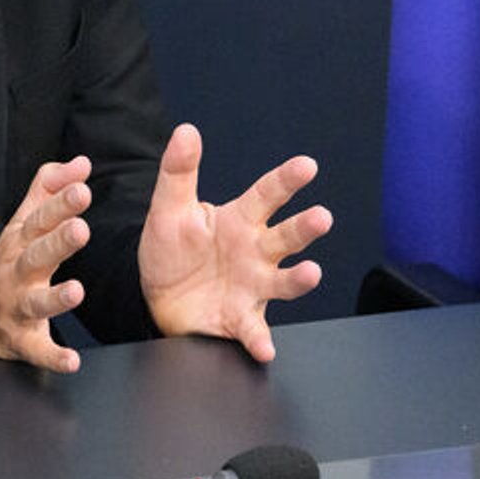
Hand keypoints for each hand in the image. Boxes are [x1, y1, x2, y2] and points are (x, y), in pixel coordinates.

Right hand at [0, 158, 93, 372]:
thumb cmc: (5, 262)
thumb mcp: (21, 221)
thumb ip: (49, 188)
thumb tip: (80, 163)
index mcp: (20, 242)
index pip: (40, 218)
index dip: (60, 203)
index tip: (81, 188)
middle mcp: (17, 273)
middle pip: (36, 255)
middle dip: (58, 242)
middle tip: (80, 229)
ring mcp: (16, 308)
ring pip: (35, 303)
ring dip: (55, 298)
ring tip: (76, 291)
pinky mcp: (21, 341)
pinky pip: (37, 351)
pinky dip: (53, 357)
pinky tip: (71, 360)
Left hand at [138, 124, 332, 361]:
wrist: (157, 298)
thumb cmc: (173, 251)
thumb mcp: (169, 209)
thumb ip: (179, 172)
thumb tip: (185, 131)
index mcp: (240, 220)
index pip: (268, 195)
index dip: (287, 180)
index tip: (306, 166)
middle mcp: (255, 252)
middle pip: (285, 237)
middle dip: (304, 228)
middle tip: (321, 217)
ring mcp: (252, 287)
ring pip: (282, 282)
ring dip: (298, 279)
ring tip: (311, 273)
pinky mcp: (240, 320)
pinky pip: (254, 331)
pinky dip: (260, 340)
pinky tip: (265, 348)